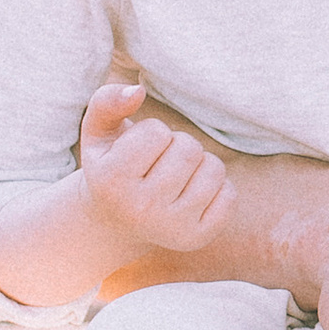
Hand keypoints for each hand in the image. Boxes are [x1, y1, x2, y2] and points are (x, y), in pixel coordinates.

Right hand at [79, 80, 235, 254]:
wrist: (116, 222)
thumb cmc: (111, 165)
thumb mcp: (98, 133)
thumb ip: (108, 102)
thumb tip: (137, 90)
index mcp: (111, 181)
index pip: (158, 132)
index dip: (153, 132)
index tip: (140, 149)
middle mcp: (140, 209)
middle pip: (189, 149)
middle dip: (179, 145)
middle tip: (161, 161)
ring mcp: (171, 228)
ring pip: (214, 169)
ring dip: (200, 162)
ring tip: (177, 175)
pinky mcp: (197, 238)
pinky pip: (230, 194)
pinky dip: (217, 186)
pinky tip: (191, 193)